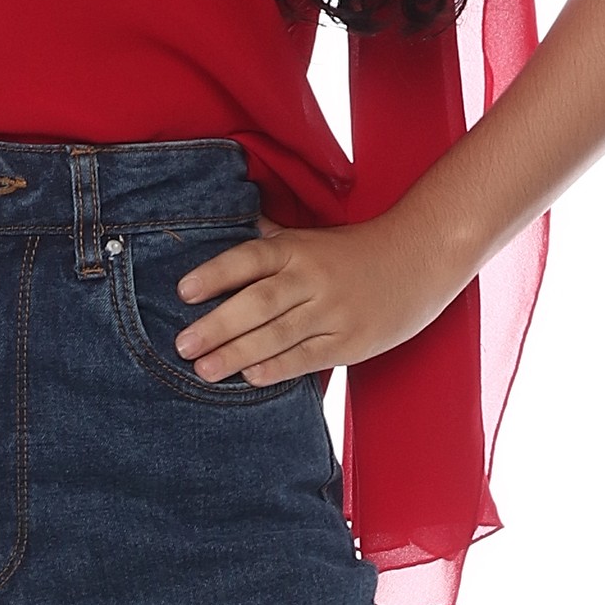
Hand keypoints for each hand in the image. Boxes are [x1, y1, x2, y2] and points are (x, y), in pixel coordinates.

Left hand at [171, 209, 462, 384]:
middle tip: (182, 344)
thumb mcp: (312, 236)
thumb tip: (225, 225)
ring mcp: (333, 311)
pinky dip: (278, 368)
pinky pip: (308, 357)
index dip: (215, 274)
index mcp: (297, 248)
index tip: (183, 292)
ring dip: (238, 354)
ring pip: (279, 334)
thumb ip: (270, 240)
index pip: (249, 259)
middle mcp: (313, 278)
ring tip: (203, 370)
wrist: (421, 258)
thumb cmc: (355, 250)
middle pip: (258, 302)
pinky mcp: (352, 341)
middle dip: (217, 325)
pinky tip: (251, 378)